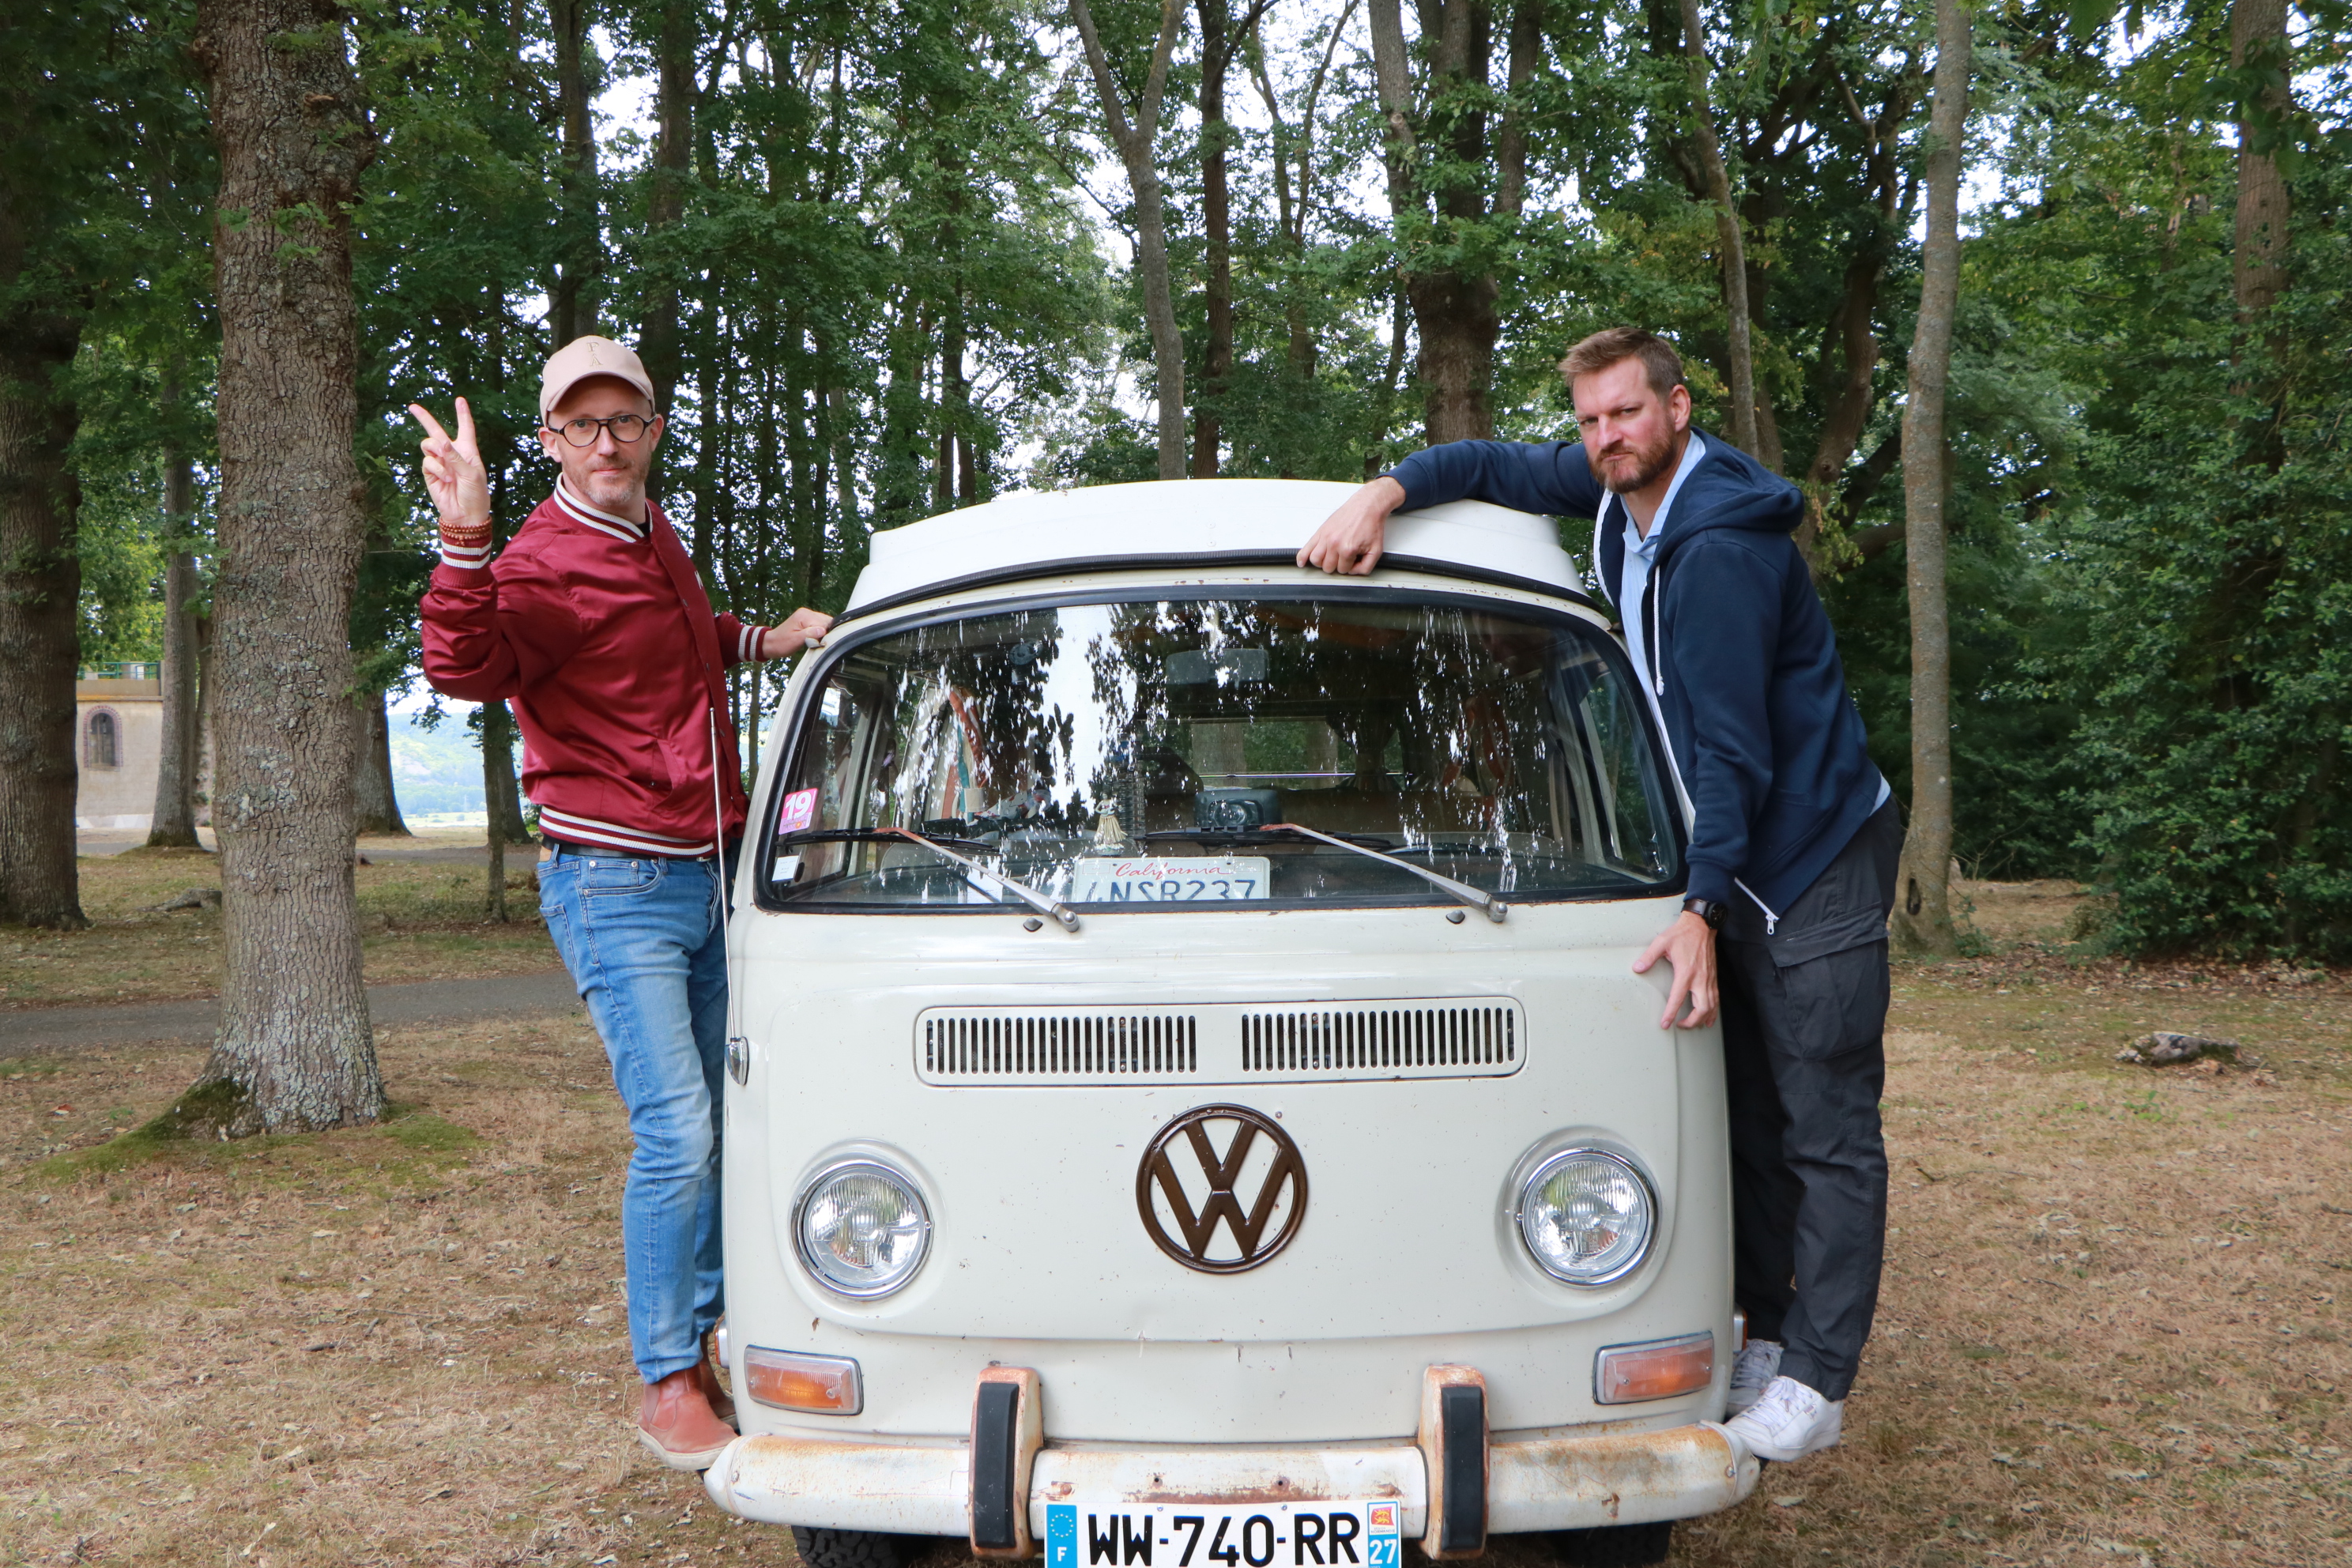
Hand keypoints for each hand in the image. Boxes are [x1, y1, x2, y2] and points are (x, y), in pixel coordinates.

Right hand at [407, 397, 490, 531]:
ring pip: (428, 445)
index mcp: (468, 451)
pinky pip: (428, 462)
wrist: (465, 515)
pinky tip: (446, 479)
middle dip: (424, 418)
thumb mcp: (472, 473)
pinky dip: (437, 468)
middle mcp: (452, 454)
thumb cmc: (475, 494)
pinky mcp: (430, 473)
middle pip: (436, 431)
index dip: (463, 414)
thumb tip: (441, 443)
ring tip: (448, 469)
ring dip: (436, 451)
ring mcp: (440, 463)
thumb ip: (456, 457)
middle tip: (412, 407)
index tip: (460, 400)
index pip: (465, 429)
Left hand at [758, 607, 833, 658]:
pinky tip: (814, 637)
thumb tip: (823, 631)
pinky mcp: (808, 619)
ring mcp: (808, 615)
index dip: (823, 634)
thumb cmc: (781, 643)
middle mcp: (807, 612)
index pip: (824, 623)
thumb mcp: (796, 640)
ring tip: (813, 639)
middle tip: (814, 641)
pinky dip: (820, 631)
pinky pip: (820, 624)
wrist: (772, 643)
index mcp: (804, 615)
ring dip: (822, 632)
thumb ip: (810, 634)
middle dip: (824, 633)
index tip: (816, 642)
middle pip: (826, 622)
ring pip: (825, 623)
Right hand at [1297, 475, 1404, 574]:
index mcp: (1347, 549)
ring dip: (1322, 563)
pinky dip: (1302, 557)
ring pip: (1315, 560)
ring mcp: (1325, 537)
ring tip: (1330, 558)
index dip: (1350, 566)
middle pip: (1328, 567)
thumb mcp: (1376, 550)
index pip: (1343, 570)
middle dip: (1337, 565)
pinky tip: (1301, 562)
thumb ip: (1366, 567)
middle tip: (1344, 558)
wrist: (1367, 506)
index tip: (1354, 558)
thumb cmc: (1370, 524)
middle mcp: (1334, 544)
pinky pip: (1306, 548)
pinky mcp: (1321, 531)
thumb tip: (1353, 572)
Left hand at [1632, 910, 1718, 1028]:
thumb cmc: (1682, 934)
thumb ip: (1649, 957)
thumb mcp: (1662, 942)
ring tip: (1694, 1025)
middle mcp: (1700, 978)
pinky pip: (1716, 999)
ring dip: (1703, 1019)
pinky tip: (1709, 1017)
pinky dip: (1713, 1011)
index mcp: (1686, 972)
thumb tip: (1637, 968)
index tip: (1666, 1024)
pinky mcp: (1713, 977)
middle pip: (1700, 1008)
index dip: (1671, 1013)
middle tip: (1680, 1026)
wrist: (1701, 926)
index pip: (1677, 999)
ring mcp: (1709, 979)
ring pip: (1711, 1006)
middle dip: (1691, 1022)